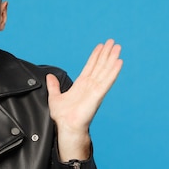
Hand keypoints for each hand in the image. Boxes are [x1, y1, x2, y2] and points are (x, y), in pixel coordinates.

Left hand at [46, 39, 122, 160]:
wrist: (66, 127)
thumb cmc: (63, 116)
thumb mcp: (54, 97)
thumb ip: (54, 86)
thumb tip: (49, 76)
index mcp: (81, 85)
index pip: (90, 66)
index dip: (95, 56)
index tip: (100, 46)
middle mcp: (90, 85)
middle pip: (100, 65)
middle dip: (106, 53)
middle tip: (113, 41)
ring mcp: (95, 89)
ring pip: (105, 70)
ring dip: (112, 58)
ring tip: (117, 47)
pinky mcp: (97, 95)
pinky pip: (107, 81)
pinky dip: (113, 72)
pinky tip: (119, 62)